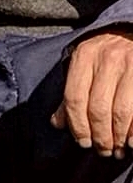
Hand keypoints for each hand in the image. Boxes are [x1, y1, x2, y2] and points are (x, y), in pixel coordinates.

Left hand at [51, 30, 132, 157]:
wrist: (131, 31)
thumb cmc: (105, 54)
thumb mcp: (84, 64)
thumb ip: (72, 93)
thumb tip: (57, 124)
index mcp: (84, 57)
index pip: (74, 97)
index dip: (77, 125)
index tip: (83, 142)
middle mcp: (105, 60)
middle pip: (97, 108)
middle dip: (100, 135)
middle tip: (102, 150)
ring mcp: (129, 66)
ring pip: (120, 111)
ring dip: (118, 137)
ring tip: (117, 150)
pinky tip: (132, 142)